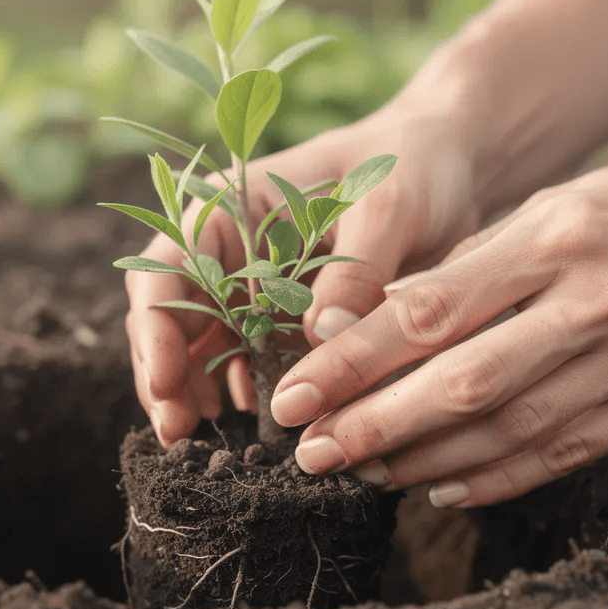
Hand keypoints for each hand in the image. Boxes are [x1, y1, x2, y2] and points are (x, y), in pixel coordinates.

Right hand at [126, 107, 486, 444]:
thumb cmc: (413, 167)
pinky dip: (244, 393)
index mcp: (235, 207)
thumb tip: (321, 338)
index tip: (165, 382)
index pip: (168, 265)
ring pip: (202, 346)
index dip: (156, 325)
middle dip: (165, 373)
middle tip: (175, 432)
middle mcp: (234, 250)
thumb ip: (354, 271)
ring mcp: (258, 289)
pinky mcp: (288, 321)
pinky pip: (252, 363)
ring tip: (198, 441)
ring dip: (193, 392)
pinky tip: (252, 426)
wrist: (450, 168)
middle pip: (173, 315)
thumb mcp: (389, 209)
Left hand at [269, 142, 607, 507]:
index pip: (429, 311)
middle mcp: (591, 305)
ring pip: (508, 430)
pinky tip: (443, 488)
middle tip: (309, 453)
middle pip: (459, 383)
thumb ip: (478, 262)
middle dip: (372, 425)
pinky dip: (497, 478)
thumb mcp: (560, 202)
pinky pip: (564, 454)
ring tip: (362, 471)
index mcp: (555, 239)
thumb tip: (387, 317)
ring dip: (424, 460)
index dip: (351, 360)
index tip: (293, 393)